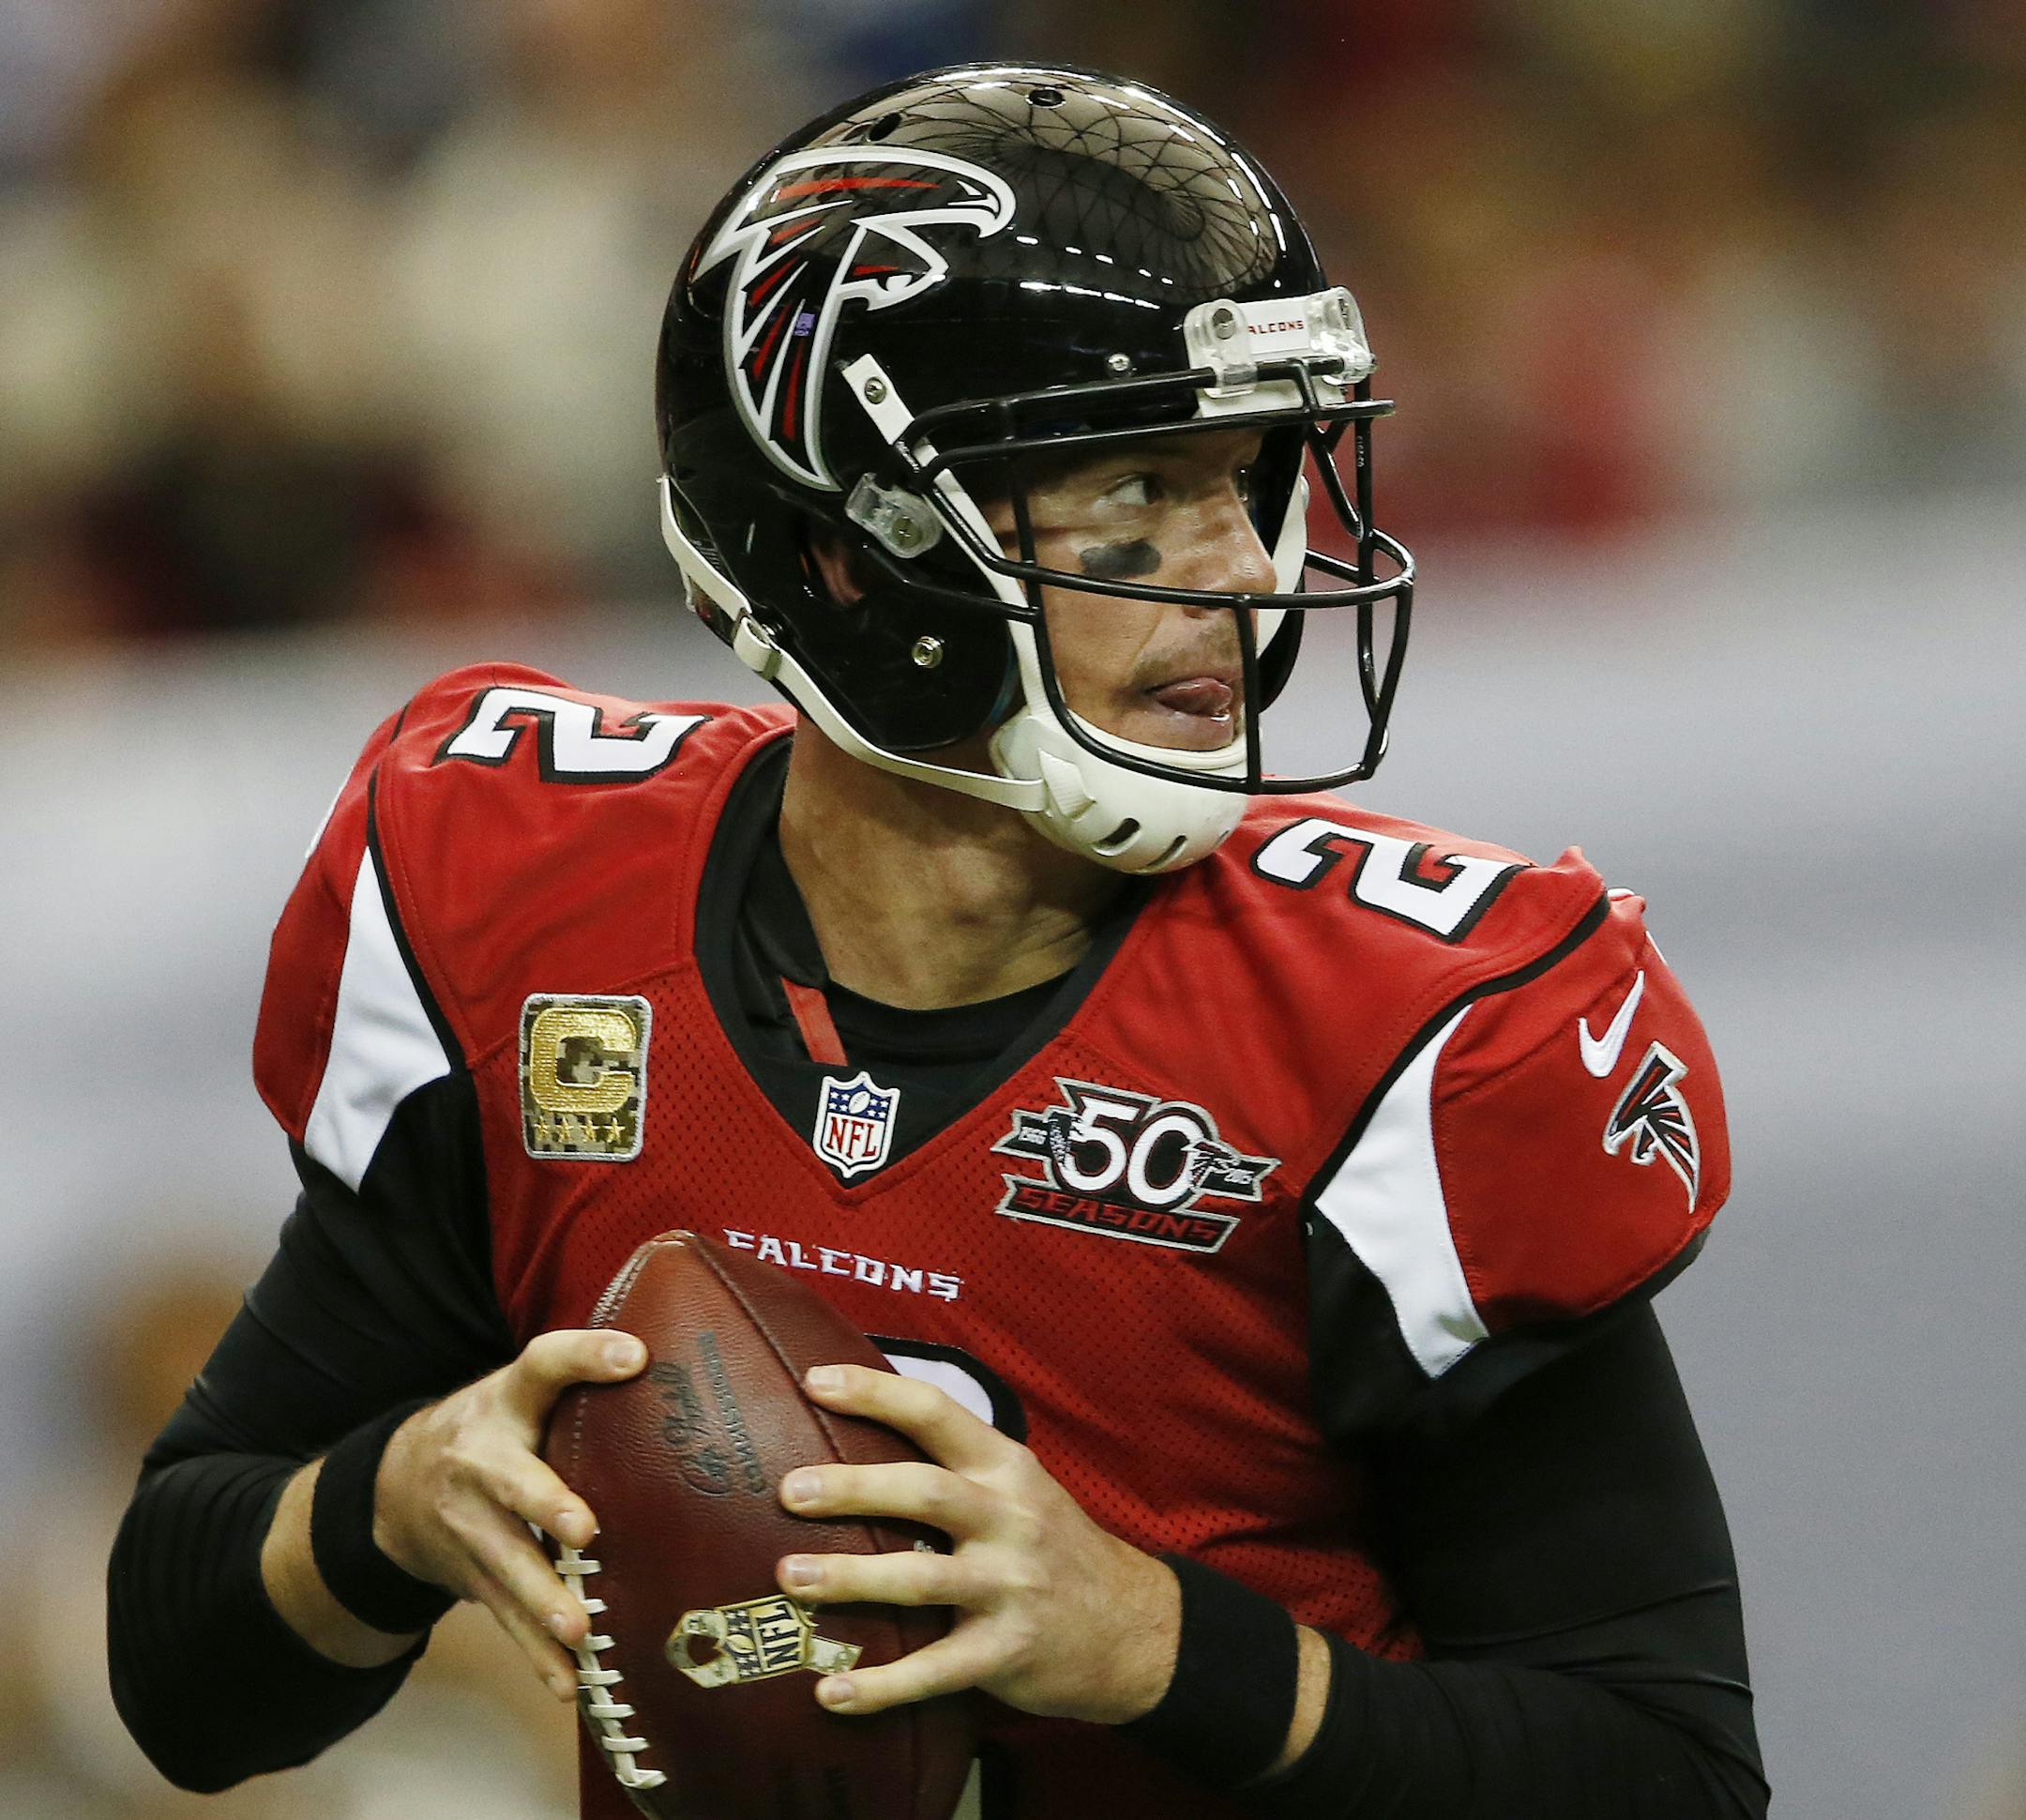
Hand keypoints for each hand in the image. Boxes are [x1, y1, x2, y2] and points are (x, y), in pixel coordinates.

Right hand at [373, 1328, 646, 1699]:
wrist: (396, 1484)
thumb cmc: (494, 1427)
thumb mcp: (524, 1388)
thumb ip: (581, 1369)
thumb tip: (656, 1352)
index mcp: (506, 1406)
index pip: (543, 1366)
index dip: (584, 1356)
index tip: (632, 1356)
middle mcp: (482, 1464)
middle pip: (514, 1483)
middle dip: (546, 1507)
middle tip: (585, 1530)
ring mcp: (472, 1527)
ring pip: (508, 1565)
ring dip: (542, 1600)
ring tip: (579, 1629)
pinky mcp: (474, 1578)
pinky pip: (506, 1618)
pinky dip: (536, 1654)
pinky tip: (569, 1684)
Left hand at [773, 1363, 1179, 1723]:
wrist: (1135, 1628)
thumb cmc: (1053, 1549)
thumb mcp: (1021, 1489)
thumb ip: (956, 1467)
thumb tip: (856, 1438)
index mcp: (1006, 1467)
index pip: (936, 1412)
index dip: (875, 1392)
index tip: (814, 1381)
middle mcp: (1010, 1518)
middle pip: (925, 1492)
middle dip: (853, 1489)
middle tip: (789, 1492)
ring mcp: (1011, 1586)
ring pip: (923, 1578)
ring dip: (852, 1579)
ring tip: (791, 1579)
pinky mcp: (1007, 1652)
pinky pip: (936, 1670)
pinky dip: (881, 1686)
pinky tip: (830, 1693)